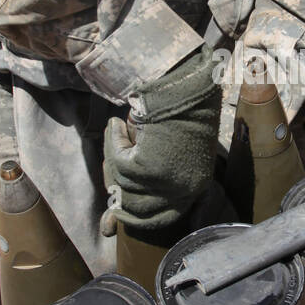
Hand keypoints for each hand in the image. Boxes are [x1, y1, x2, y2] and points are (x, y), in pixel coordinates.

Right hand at [102, 47, 220, 234]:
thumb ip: (148, 179)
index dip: (133, 216)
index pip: (160, 218)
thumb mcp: (167, 152)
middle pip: (136, 209)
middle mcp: (184, 192)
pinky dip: (113, 142)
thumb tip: (110, 220)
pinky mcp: (149, 169)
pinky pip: (117, 164)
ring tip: (119, 134)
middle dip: (116, 190)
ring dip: (114, 158)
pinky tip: (117, 125)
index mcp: (194, 188)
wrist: (185, 85)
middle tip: (110, 168)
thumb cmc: (178, 110)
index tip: (112, 216)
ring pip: (122, 185)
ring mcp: (168, 183)